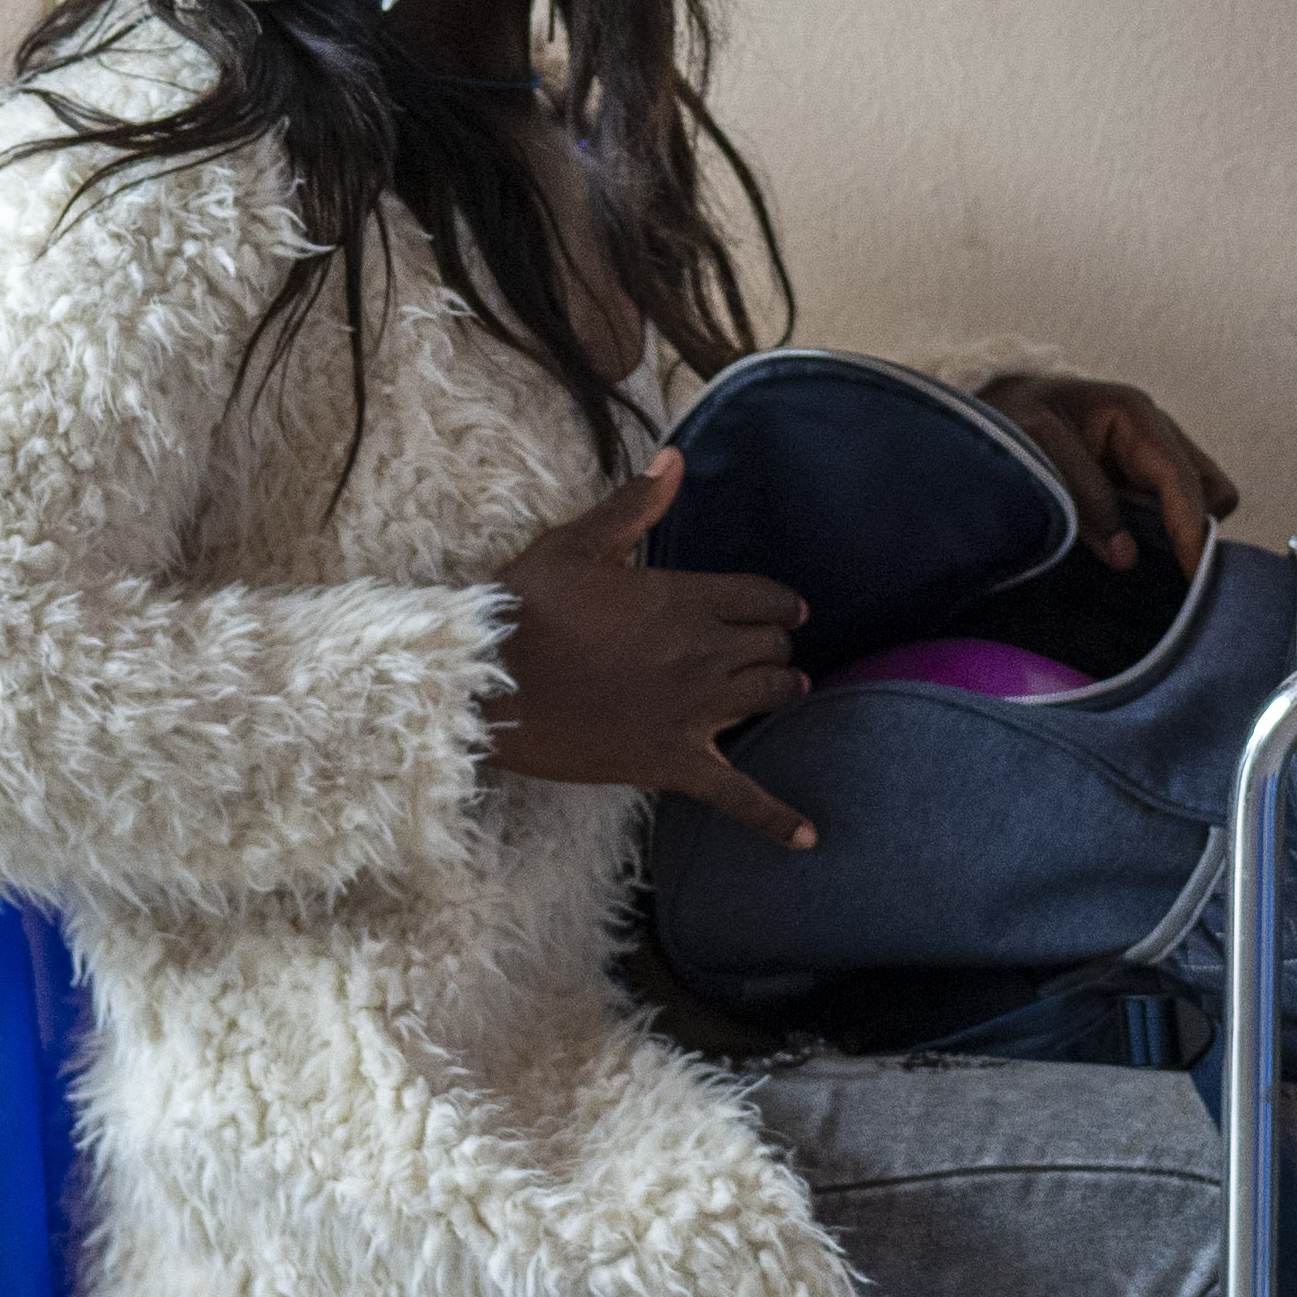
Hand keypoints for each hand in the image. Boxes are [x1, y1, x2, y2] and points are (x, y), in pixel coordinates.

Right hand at [489, 449, 818, 846]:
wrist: (486, 683)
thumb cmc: (526, 609)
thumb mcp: (577, 543)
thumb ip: (635, 504)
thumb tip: (674, 456)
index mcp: (685, 598)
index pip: (766, 597)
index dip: (779, 603)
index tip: (781, 609)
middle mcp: (704, 654)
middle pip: (775, 648)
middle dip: (774, 645)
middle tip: (762, 650)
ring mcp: (694, 712)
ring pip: (773, 698)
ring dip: (782, 691)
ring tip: (783, 692)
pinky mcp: (673, 762)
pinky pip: (739, 796)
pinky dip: (777, 818)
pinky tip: (809, 840)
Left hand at [971, 367, 1237, 574]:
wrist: (986, 412)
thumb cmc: (1008, 420)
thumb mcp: (1034, 446)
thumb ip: (1081, 495)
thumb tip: (1127, 555)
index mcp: (1133, 413)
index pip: (1180, 478)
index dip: (1190, 528)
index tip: (1193, 576)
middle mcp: (1154, 433)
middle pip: (1210, 489)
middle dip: (1196, 527)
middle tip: (1166, 567)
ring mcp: (1150, 457)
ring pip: (1199, 501)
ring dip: (1180, 533)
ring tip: (1147, 562)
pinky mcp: (1137, 480)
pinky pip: (1172, 511)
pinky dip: (1164, 534)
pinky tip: (1132, 551)